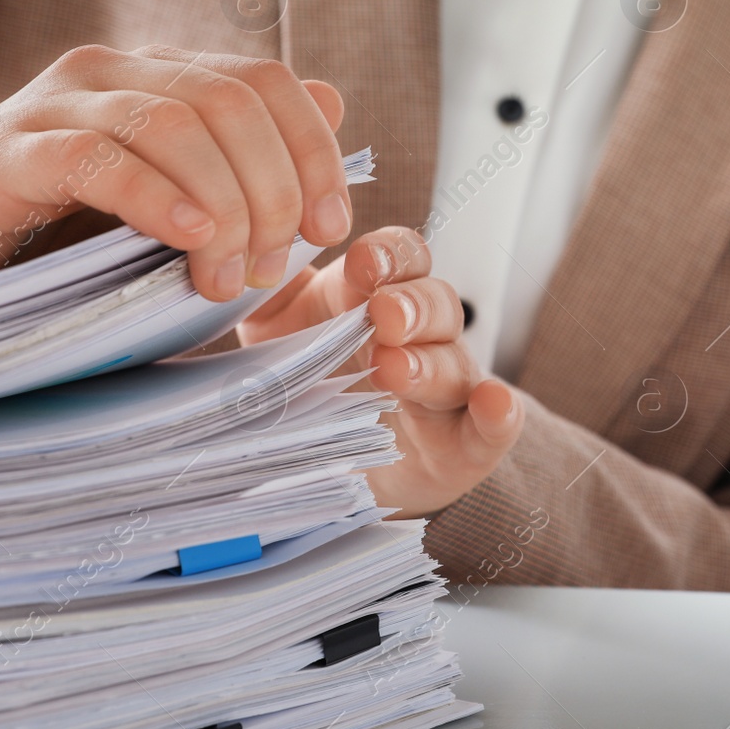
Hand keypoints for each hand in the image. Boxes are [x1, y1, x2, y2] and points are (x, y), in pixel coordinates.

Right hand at [0, 46, 351, 308]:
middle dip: (272, 190)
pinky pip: (97, 157)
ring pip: (176, 125)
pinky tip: (185, 241)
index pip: (267, 83)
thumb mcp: (169, 205)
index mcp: (160, 78)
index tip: (329, 230)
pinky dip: (154, 196)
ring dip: (221, 206)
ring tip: (224, 278)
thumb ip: (246, 160)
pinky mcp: (8, 152)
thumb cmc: (56, 241)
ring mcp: (58, 104)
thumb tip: (336, 102)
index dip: (314, 151)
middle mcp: (113, 72)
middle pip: (232, 103)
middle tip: (267, 270)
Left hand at [238, 227, 523, 518]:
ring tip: (399, 368)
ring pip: (456, 362)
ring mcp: (446, 392)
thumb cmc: (311, 389)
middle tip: (381, 316)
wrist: (339, 473)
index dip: (388, 256)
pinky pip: (493, 428)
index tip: (360, 264)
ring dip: (432, 360)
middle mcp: (420, 338)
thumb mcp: (276, 338)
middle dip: (410, 304)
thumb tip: (229, 267)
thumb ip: (263, 300)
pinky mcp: (463, 447)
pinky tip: (496, 406)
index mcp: (376, 299)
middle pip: (435, 302)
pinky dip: (500, 417)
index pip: (400, 257)